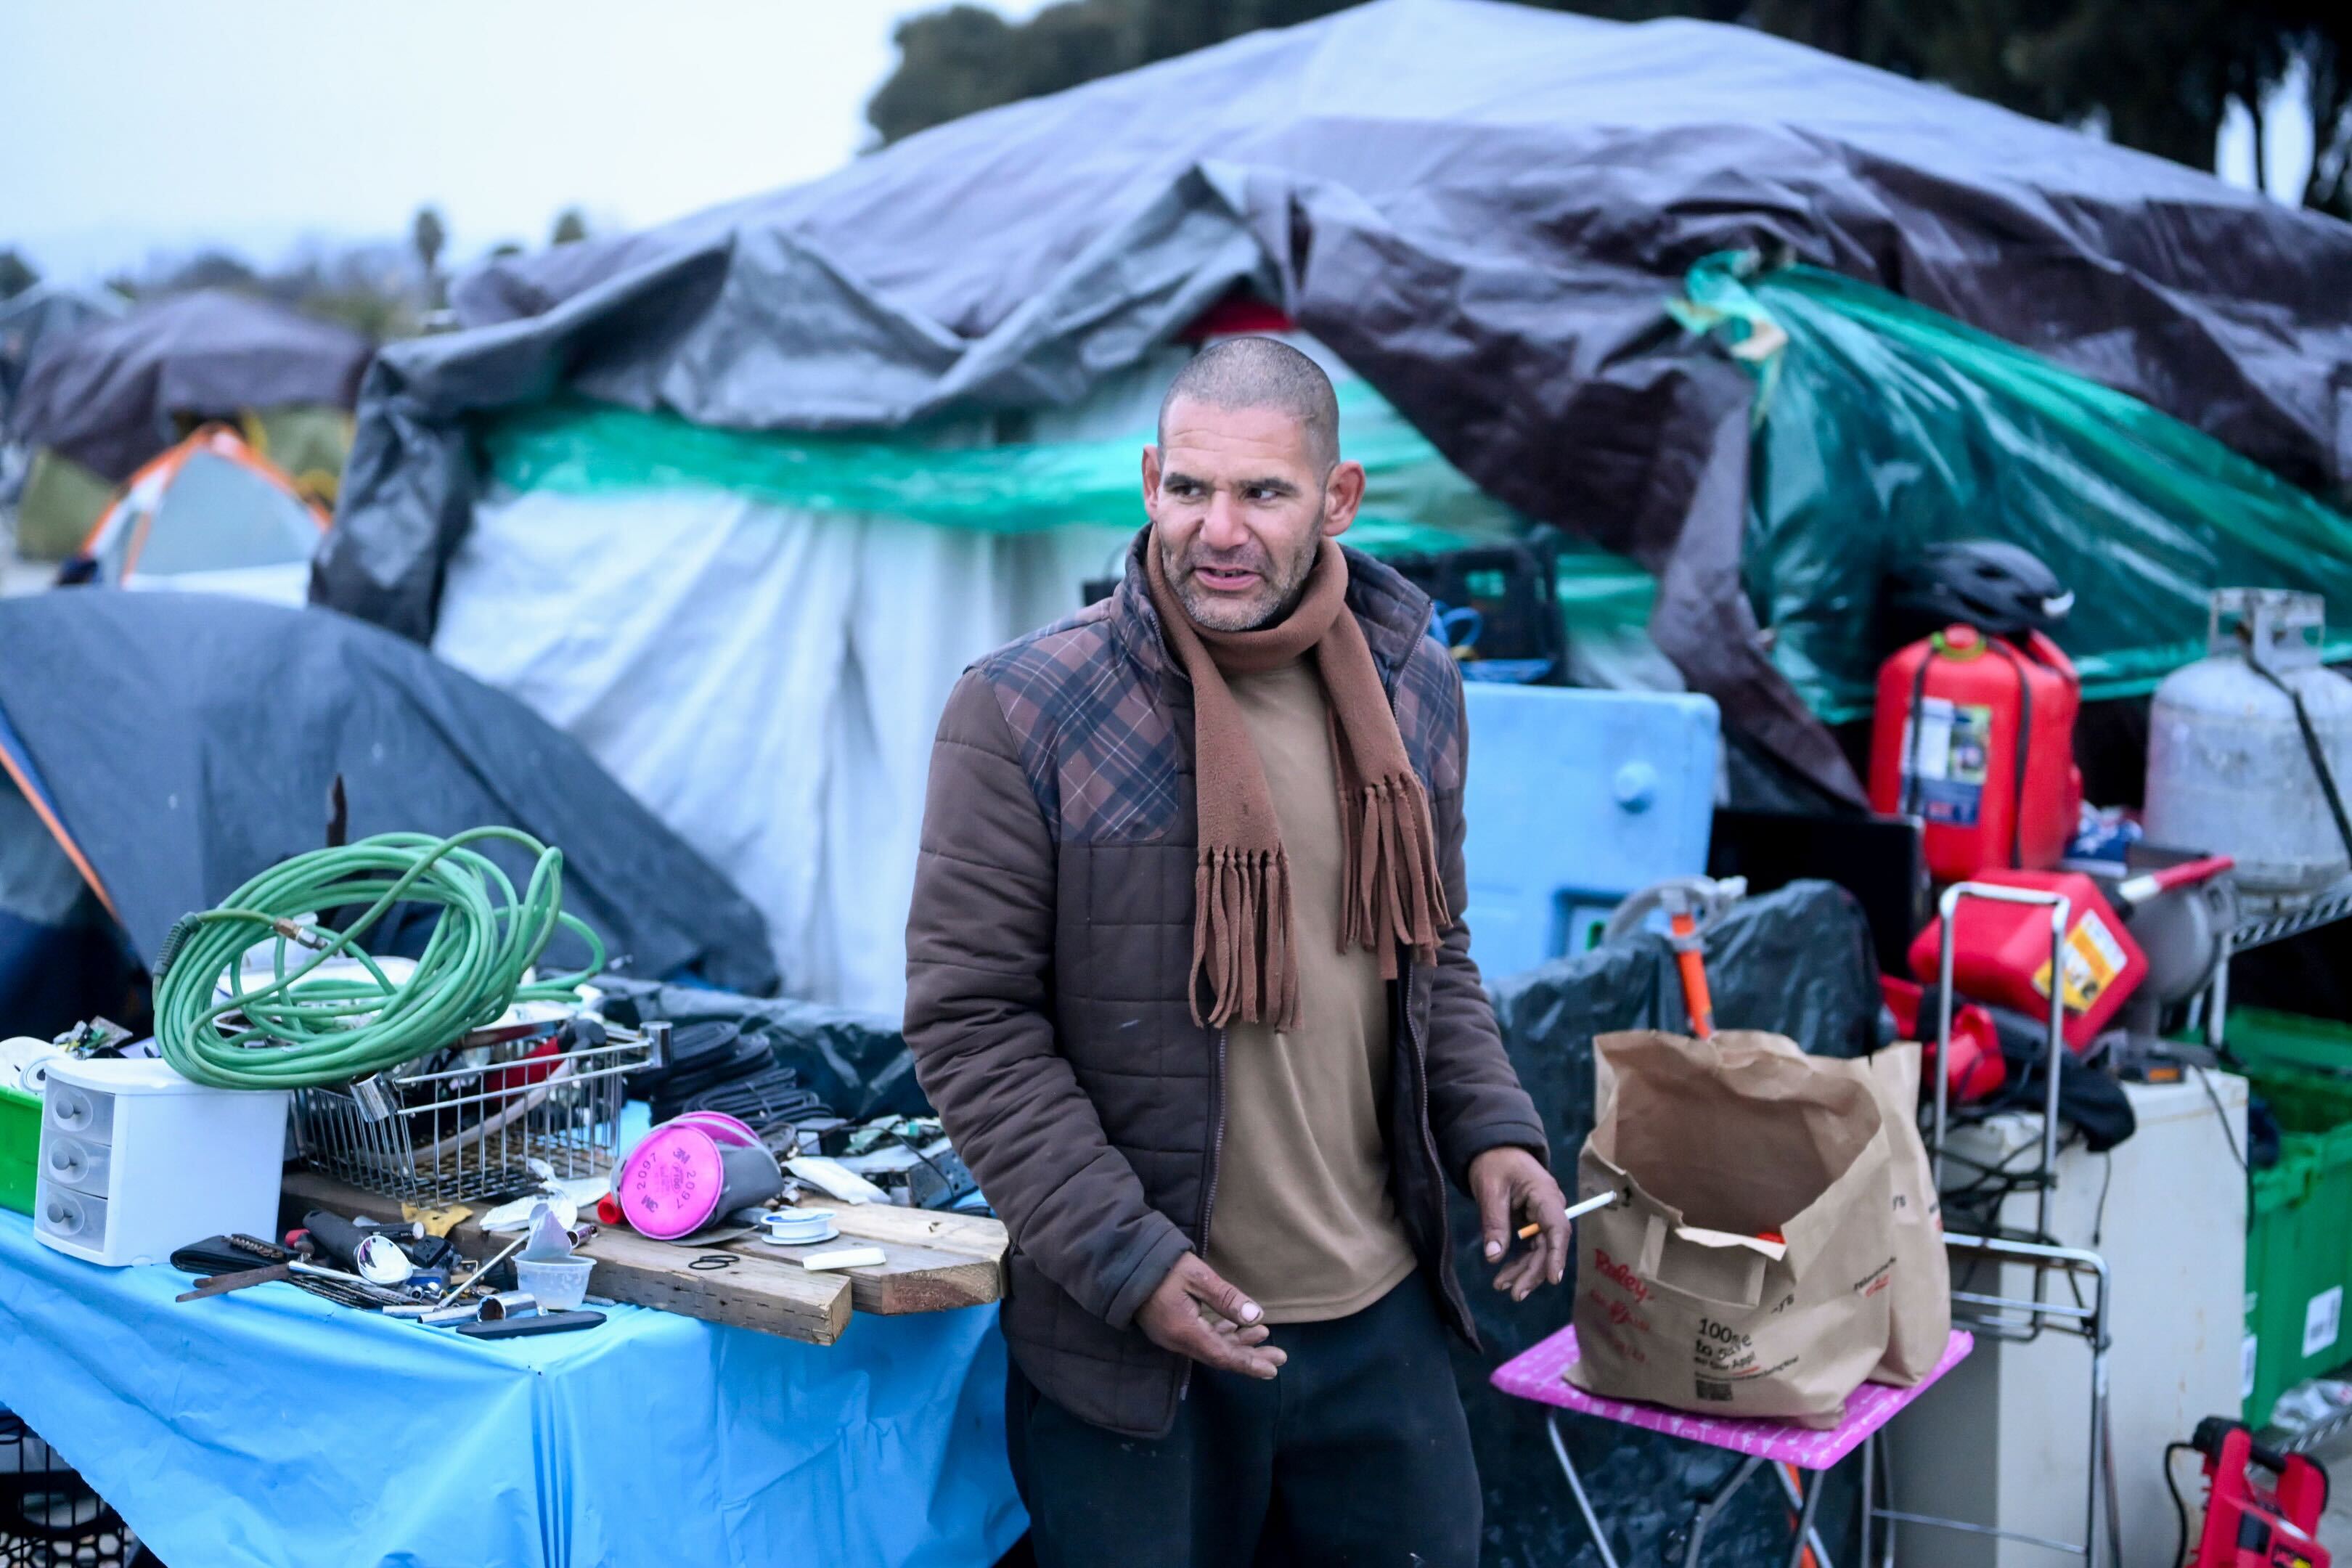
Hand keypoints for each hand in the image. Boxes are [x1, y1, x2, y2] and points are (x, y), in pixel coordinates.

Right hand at [1135, 1252, 1287, 1379]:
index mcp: (1184, 1331)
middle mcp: (1177, 1340)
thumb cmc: (1162, 1265)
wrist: (1123, 1261)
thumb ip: (1226, 1298)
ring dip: (1238, 1343)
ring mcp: (1171, 1335)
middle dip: (1250, 1356)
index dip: (1248, 1363)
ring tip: (1264, 1336)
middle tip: (1279, 1356)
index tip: (1272, 1369)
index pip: (1222, 1355)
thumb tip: (1256, 1317)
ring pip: (1211, 1347)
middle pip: (1219, 1355)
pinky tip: (1236, 1326)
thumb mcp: (1197, 1276)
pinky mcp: (1169, 1327)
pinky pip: (1200, 1338)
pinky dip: (1221, 1334)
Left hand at [1470, 1146, 1568, 1302]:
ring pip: (1540, 1251)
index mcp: (1545, 1195)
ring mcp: (1542, 1217)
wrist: (1493, 1148)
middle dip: (1533, 1271)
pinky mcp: (1532, 1223)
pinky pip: (1531, 1247)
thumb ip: (1494, 1222)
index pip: (1558, 1228)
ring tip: (1502, 1287)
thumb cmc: (1493, 1163)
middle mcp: (1549, 1208)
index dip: (1557, 1254)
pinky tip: (1504, 1277)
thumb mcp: (1490, 1190)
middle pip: (1548, 1246)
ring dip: (1524, 1271)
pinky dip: (1519, 1262)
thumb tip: (1494, 1257)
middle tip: (1514, 1293)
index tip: (1552, 1278)